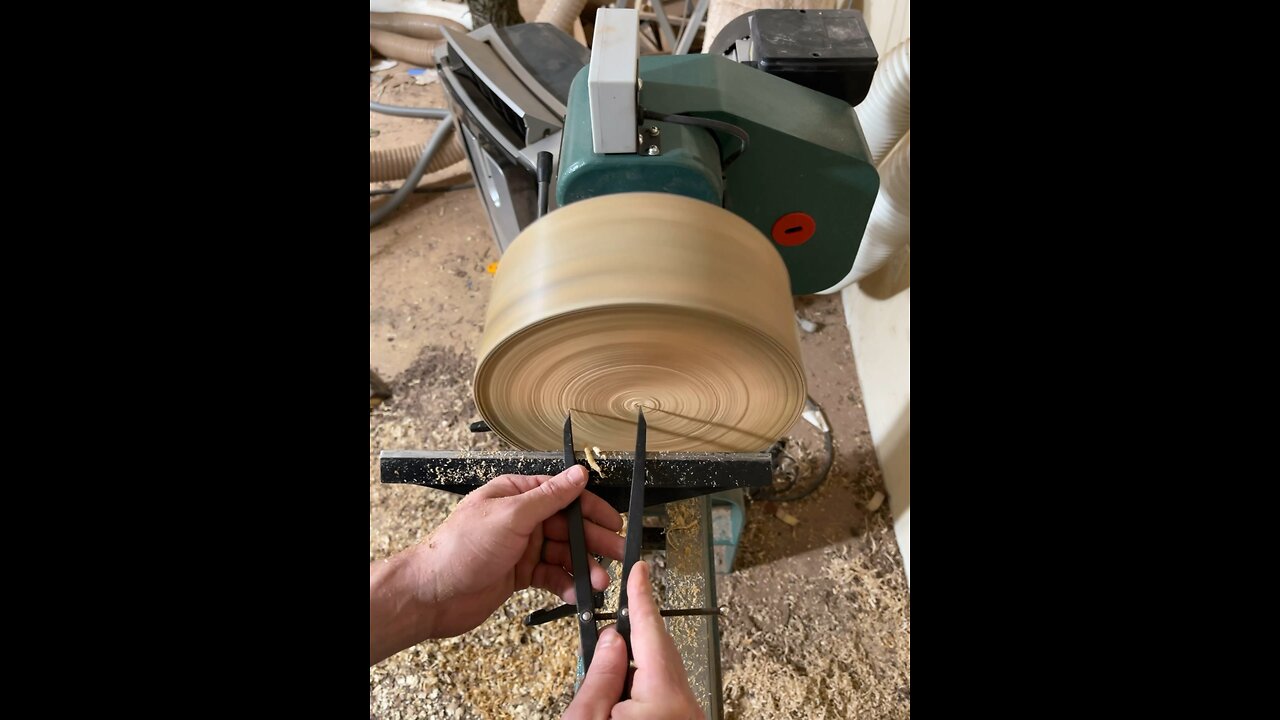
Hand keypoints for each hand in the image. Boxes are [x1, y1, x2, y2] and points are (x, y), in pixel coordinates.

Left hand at [370, 465, 623, 663]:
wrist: (431, 594)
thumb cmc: (460, 548)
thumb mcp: (510, 516)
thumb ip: (548, 497)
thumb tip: (578, 473)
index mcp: (516, 495)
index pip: (563, 496)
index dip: (591, 509)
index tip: (614, 522)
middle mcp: (521, 519)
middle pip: (568, 526)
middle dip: (594, 541)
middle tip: (620, 555)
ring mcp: (521, 547)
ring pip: (564, 554)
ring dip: (584, 567)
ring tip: (600, 582)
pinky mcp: (519, 575)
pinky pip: (551, 577)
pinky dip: (566, 585)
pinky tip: (577, 594)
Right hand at [564, 560, 702, 719]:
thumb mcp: (586, 717)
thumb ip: (600, 676)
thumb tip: (611, 640)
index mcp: (663, 699)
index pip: (651, 632)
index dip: (642, 597)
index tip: (640, 570)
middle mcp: (684, 707)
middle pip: (658, 654)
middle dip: (629, 640)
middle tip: (604, 637)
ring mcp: (686, 716)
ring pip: (658, 676)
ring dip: (630, 671)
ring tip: (604, 684)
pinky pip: (662, 696)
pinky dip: (639, 689)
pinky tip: (617, 700)